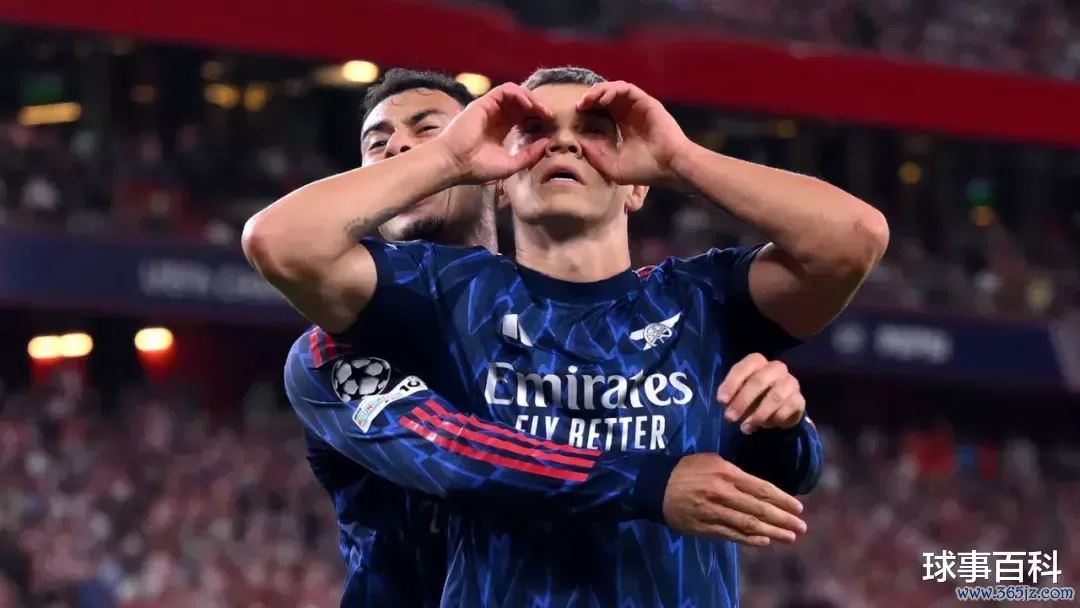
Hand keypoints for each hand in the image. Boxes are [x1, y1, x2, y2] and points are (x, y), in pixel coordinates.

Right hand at [436, 83, 552, 184]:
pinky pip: (505, 90)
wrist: (455, 164)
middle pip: (521, 104)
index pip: (523, 117)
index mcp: (501, 129)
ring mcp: (489, 108)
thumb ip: (529, 155)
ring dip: (531, 99)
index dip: (537, 118)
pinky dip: (520, 94)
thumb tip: (547, 143)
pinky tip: (529, 105)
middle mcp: (496, 116)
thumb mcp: (510, 165)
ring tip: (542, 110)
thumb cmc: (477, 168)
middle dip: (538, 107)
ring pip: (515, 94)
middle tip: (550, 116)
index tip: (550, 126)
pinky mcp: (484, 102)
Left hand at [575, 81, 691, 185]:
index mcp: (622, 128)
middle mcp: (629, 115)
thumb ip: (596, 156)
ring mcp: (638, 107)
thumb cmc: (645, 170)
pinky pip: (627, 89)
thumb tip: (579, 142)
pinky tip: (603, 99)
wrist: (670, 167)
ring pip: (615, 90)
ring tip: (588, 100)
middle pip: (606, 98)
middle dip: (591, 98)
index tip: (576, 116)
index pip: (602, 112)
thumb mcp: (613, 168)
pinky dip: (613, 90)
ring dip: (599, 91)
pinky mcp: (646, 102)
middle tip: (579, 105)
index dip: (589, 111)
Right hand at [663, 453, 805, 545]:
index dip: (782, 500)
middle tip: (801, 527)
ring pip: (748, 525)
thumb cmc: (687, 469)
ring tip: (789, 537)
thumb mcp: (712, 460)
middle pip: (758, 509)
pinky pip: (731, 535)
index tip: (798, 508)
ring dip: (772, 532)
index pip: (761, 489)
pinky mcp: (704, 527)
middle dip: (783, 519)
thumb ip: (735, 473)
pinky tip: (764, 542)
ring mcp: (713, 512)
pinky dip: (749, 540)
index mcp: (726, 473)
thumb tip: (759, 488)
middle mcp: (722, 493)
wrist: (655, 485)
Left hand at [717, 354, 805, 434]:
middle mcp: (776, 368)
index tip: (722, 401)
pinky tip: (765, 425)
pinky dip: (774, 419)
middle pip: (759, 380)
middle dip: (742, 401)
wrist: (780, 409)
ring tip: (745, 428)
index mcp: (758, 362)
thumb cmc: (754, 397)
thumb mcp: (739, 393)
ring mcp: (790, 382)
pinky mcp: (799, 399)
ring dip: (758, 415)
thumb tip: (724, 402)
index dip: (732, 383)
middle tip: (730, 418)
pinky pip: (787, 408)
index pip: (745, 367)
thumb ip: (731, 395)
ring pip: (775, 396)